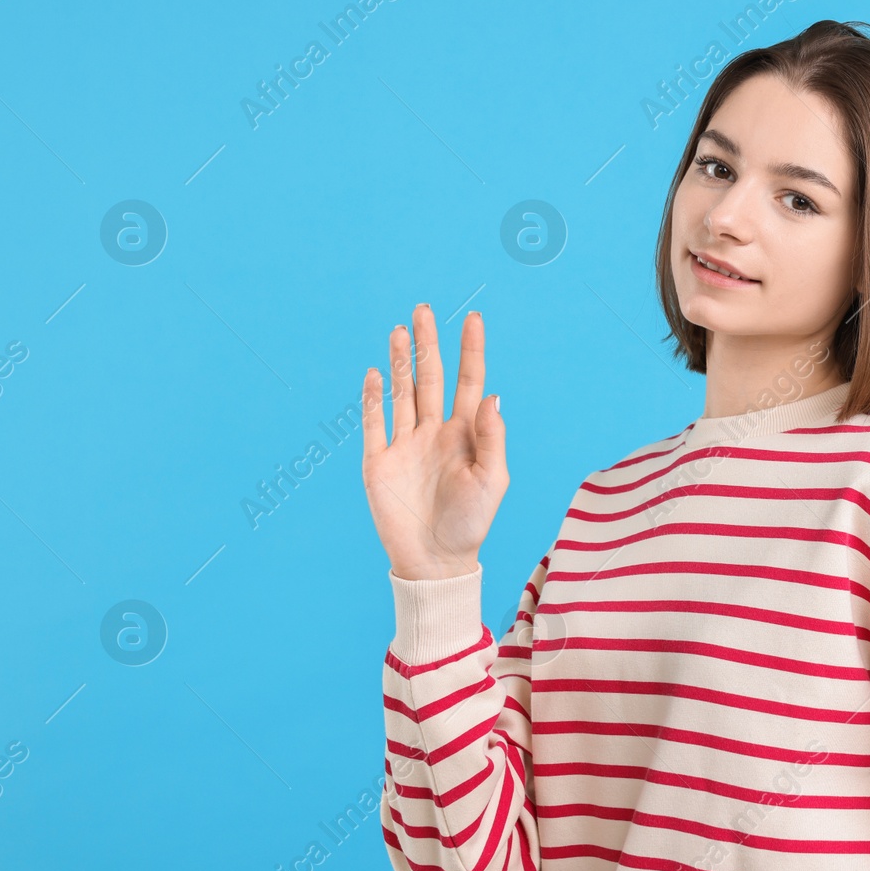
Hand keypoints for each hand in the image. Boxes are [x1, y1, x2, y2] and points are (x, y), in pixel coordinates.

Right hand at [361, 305, 506, 580]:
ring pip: (402, 392)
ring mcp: (405, 445)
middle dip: (429, 344)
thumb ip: (492, 438)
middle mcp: (434, 432)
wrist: (435, 560)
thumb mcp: (492, 480)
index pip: (470, 382)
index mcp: (465, 435)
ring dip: (401, 361)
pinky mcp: (380, 462)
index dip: (471, 351)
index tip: (473, 318)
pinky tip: (377, 372)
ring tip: (400, 330)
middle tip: (424, 310)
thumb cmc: (471, 523)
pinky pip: (375, 422)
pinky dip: (374, 397)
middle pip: (430, 377)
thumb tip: (495, 395)